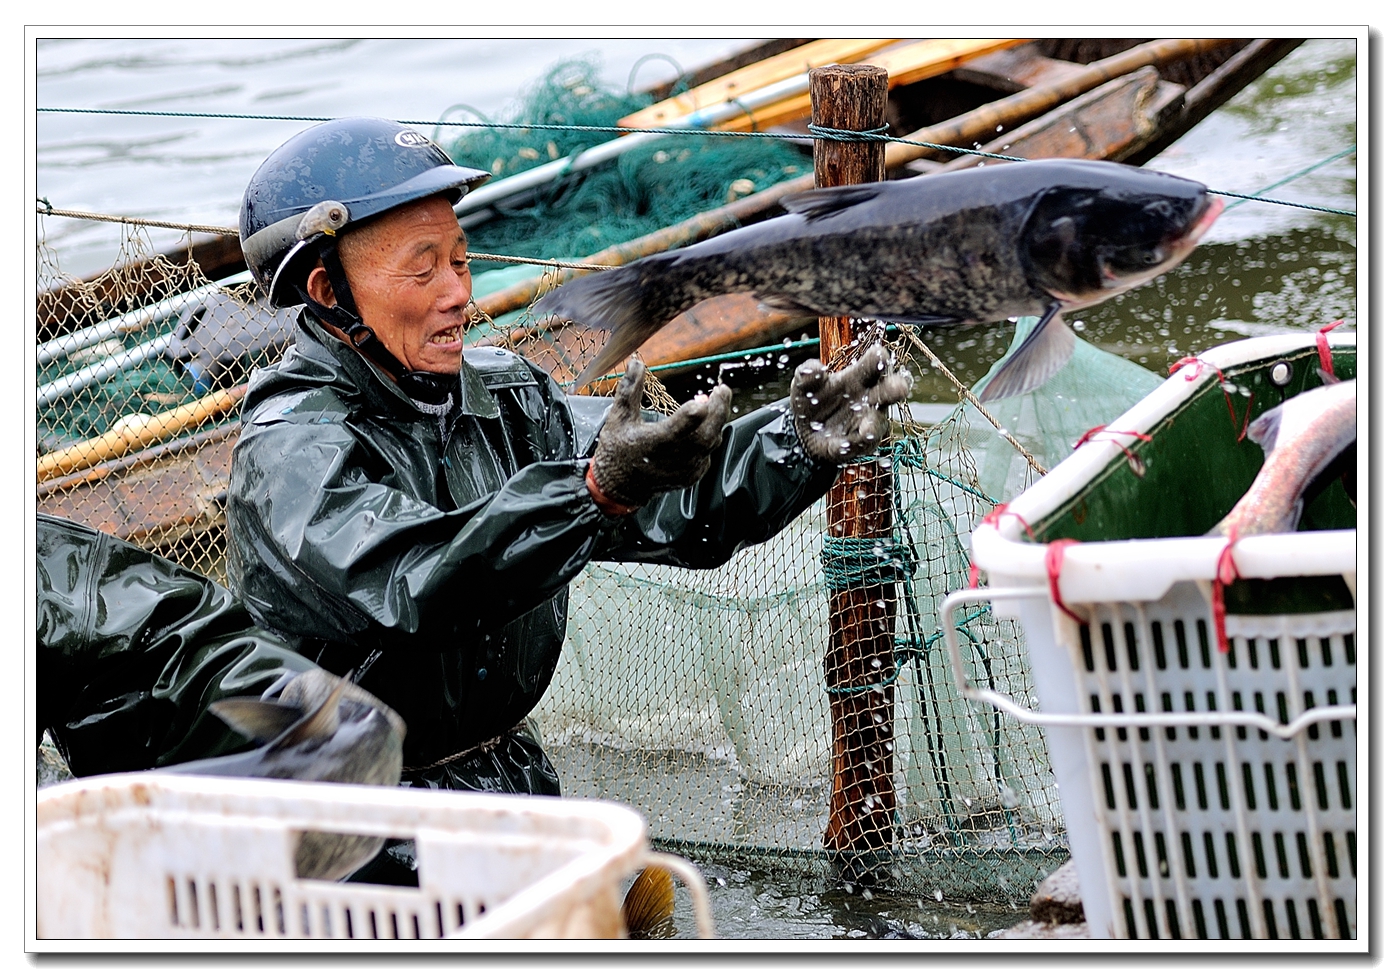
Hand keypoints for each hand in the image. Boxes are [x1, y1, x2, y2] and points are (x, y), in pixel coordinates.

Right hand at [588, 359, 732, 510]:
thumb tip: (636, 361)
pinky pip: (707, 454)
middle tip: (722, 390)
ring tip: (715, 402)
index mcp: (655, 442)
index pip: (680, 427)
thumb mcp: (618, 417)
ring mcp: (685, 469)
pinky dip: (708, 438)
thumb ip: (630, 389)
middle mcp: (674, 458)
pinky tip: (702, 426)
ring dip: (716, 421)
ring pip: (711, 443)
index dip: (694, 412)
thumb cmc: (618, 449)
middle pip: (707, 434)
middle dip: (719, 410)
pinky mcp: (691, 476)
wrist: (619, 487)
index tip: (702, 398)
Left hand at [789, 343, 911, 461]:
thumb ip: (807, 374)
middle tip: (900, 387)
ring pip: (877, 422)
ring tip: (867, 428)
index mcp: (859, 376)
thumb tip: (815, 367)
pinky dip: (854, 445)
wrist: (803, 433)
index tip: (879, 355)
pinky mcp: (859, 444)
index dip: (879, 358)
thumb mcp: (803, 385)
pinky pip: (860, 445)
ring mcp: (868, 421)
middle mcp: (870, 398)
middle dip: (896, 388)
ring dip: (874, 424)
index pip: (876, 363)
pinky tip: (846, 444)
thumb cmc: (812, 400)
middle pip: (889, 390)